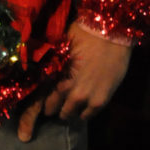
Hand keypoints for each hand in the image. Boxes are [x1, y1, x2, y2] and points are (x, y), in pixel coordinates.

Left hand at [17, 22, 130, 141]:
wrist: (110, 35)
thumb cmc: (83, 34)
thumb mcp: (62, 46)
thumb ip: (53, 61)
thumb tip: (43, 66)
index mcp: (56, 74)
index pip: (43, 94)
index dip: (42, 99)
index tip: (40, 101)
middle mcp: (68, 89)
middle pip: (56, 107)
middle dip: (54, 108)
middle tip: (53, 108)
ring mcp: (85, 97)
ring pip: (71, 114)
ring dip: (69, 113)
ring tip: (67, 110)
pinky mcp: (101, 100)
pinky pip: (89, 115)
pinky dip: (84, 114)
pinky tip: (82, 111)